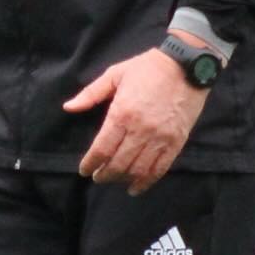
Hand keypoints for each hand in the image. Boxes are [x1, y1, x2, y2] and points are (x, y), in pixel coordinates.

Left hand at [63, 46, 210, 195]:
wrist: (186, 66)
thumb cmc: (147, 68)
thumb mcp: (115, 74)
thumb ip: (90, 93)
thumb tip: (68, 107)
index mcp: (121, 113)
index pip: (101, 149)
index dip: (90, 164)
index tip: (84, 170)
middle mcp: (140, 130)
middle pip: (118, 164)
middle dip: (104, 175)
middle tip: (98, 177)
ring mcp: (159, 138)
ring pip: (137, 170)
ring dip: (123, 180)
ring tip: (115, 180)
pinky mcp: (176, 142)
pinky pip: (159, 168)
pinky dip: (146, 182)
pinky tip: (136, 187)